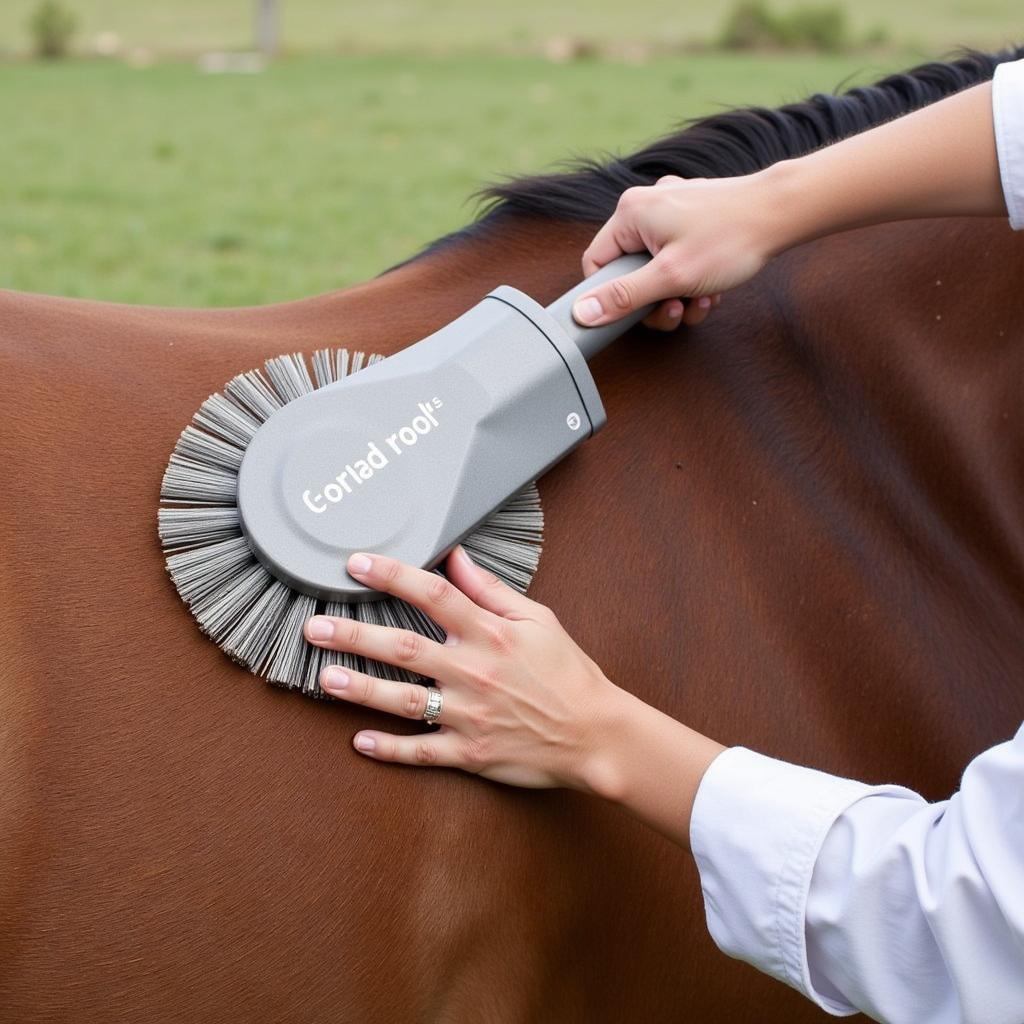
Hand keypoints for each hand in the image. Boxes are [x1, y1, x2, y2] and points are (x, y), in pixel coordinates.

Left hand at [303, 546, 630, 791]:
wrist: (595, 734)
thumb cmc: (567, 672)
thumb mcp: (537, 619)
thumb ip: (492, 589)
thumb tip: (457, 557)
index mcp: (489, 633)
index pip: (433, 595)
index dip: (392, 576)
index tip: (356, 564)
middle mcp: (473, 671)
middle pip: (403, 648)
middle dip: (354, 635)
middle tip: (314, 627)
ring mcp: (469, 715)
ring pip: (404, 700)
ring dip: (361, 689)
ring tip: (324, 678)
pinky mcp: (470, 753)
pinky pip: (422, 752)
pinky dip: (390, 749)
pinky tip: (359, 741)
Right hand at [571, 172, 779, 330]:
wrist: (782, 213)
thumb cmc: (730, 238)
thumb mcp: (671, 277)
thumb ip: (623, 297)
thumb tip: (582, 313)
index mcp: (630, 212)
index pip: (596, 263)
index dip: (611, 296)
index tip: (636, 313)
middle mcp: (646, 205)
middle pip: (628, 270)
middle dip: (654, 301)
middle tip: (678, 308)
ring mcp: (671, 209)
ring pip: (655, 269)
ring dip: (676, 295)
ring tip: (701, 299)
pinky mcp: (692, 217)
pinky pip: (676, 258)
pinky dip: (690, 280)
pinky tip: (711, 289)